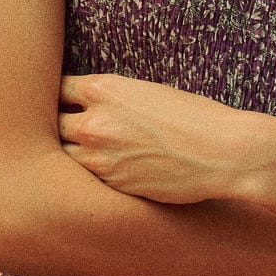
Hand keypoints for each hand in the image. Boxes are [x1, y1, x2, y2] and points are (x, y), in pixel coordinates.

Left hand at [57, 73, 271, 204]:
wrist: (225, 153)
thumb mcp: (147, 93)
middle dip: (57, 127)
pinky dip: (86, 178)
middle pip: (50, 123)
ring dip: (68, 155)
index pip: (57, 88)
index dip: (60, 97)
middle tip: (63, 131)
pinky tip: (100, 174)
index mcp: (103, 89)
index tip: (64, 104)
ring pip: (60, 157)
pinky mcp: (111, 187)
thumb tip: (86, 108)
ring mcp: (99, 158)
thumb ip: (111, 100)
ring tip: (79, 155)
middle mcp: (94, 122)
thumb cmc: (194, 118)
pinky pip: (83, 181)